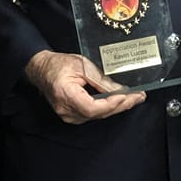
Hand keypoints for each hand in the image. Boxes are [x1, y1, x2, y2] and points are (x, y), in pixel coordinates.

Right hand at [25, 50, 143, 123]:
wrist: (42, 69)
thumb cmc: (59, 64)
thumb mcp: (82, 66)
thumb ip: (101, 79)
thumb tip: (120, 90)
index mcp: (65, 95)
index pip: (92, 107)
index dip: (110, 104)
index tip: (127, 96)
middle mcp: (66, 110)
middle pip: (97, 114)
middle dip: (120, 106)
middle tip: (138, 97)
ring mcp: (68, 115)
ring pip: (97, 116)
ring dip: (116, 108)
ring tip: (133, 99)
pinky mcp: (72, 115)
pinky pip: (93, 115)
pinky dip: (107, 108)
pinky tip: (119, 102)